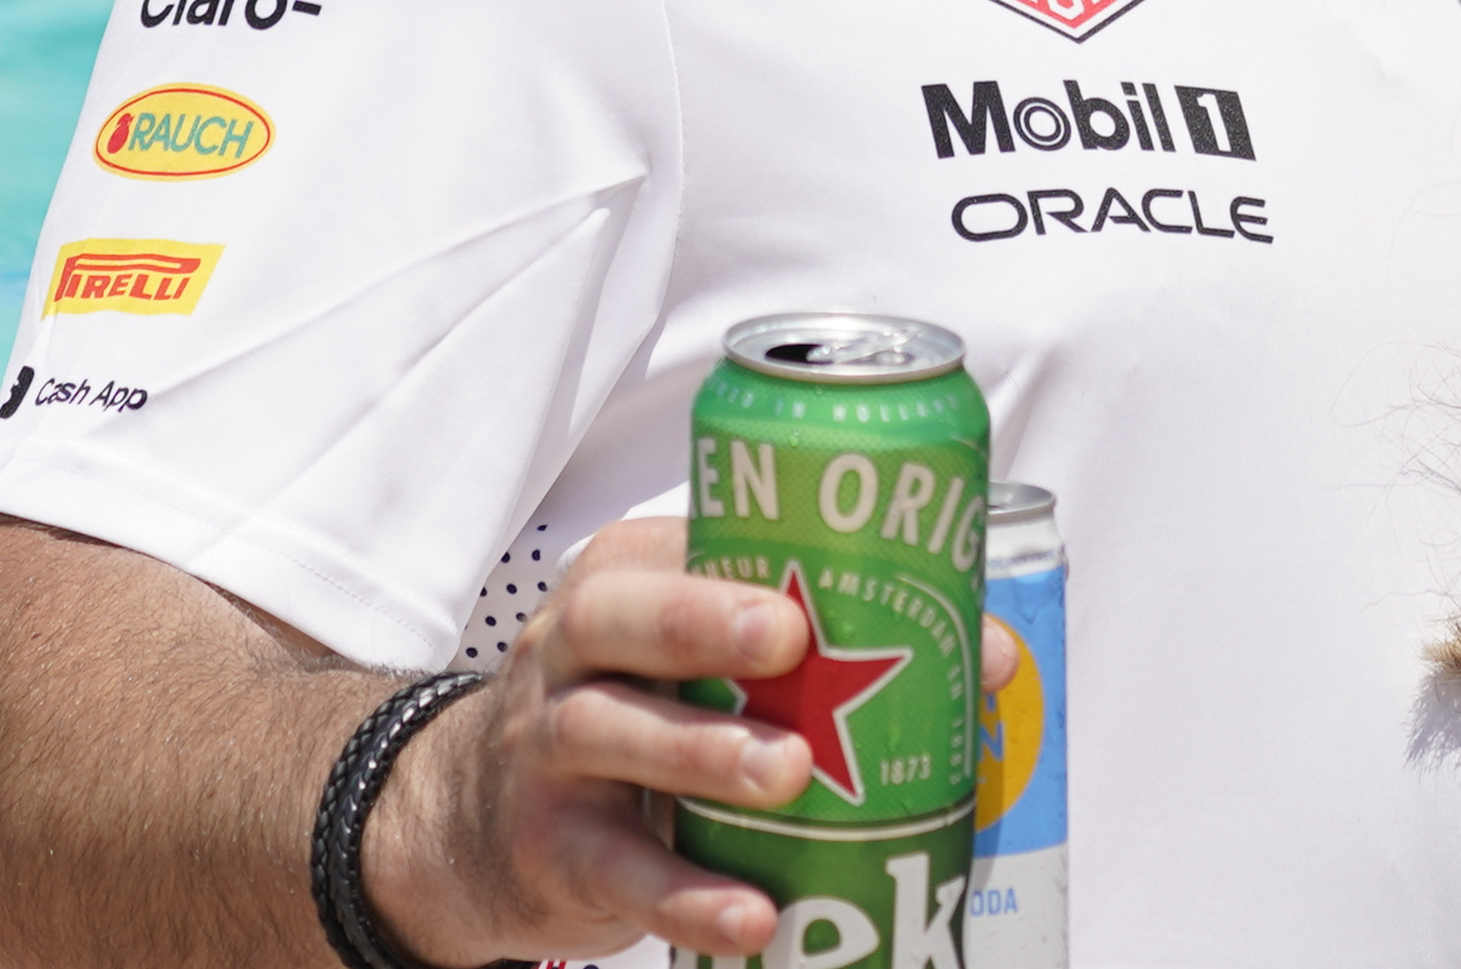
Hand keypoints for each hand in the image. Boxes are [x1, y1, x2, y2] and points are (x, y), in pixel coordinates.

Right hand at [360, 518, 1023, 966]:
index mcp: (622, 581)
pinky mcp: (549, 850)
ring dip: (705, 754)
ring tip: (791, 776)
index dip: (769, 553)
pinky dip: (688, 896)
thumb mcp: (682, 661)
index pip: (682, 544)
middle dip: (703, 621)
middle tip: (790, 638)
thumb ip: (803, 645)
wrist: (470, 826)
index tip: (847, 568)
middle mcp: (569, 651)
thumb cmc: (628, 715)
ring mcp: (547, 750)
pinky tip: (755, 916)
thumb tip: (990, 656)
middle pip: (621, 618)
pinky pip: (619, 871)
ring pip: (614, 735)